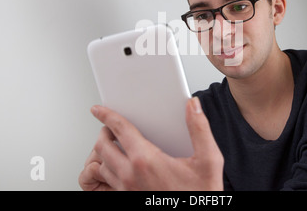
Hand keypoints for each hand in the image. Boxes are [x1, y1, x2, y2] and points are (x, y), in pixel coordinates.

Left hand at [78, 97, 223, 190]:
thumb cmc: (200, 195)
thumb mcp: (208, 161)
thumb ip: (200, 129)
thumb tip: (193, 106)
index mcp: (146, 160)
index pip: (119, 129)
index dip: (107, 115)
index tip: (98, 109)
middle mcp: (131, 175)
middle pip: (102, 147)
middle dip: (103, 132)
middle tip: (111, 127)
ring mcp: (126, 190)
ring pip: (102, 165)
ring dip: (104, 152)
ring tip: (115, 144)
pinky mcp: (127, 198)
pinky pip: (108, 181)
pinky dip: (108, 168)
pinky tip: (121, 165)